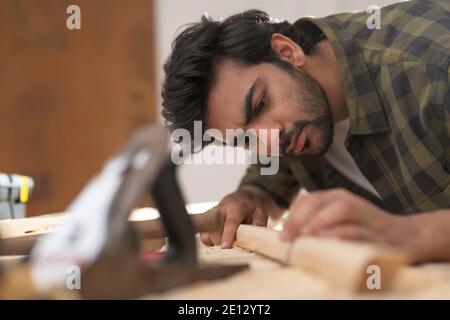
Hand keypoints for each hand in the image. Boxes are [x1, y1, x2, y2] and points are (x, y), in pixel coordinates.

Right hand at [200, 188, 268, 247]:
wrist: (240, 198)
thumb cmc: (250, 208)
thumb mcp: (260, 213)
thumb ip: (258, 224)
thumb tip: (256, 237)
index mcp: (236, 207)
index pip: (231, 221)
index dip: (228, 234)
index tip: (225, 246)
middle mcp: (221, 210)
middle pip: (215, 230)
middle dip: (223, 240)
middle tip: (234, 242)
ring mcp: (211, 215)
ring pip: (208, 234)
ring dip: (217, 241)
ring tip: (228, 239)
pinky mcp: (205, 221)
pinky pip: (203, 236)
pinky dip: (210, 241)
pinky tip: (220, 239)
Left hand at [280, 188, 419, 252]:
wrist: (404, 236)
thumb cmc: (362, 231)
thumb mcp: (335, 222)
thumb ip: (315, 224)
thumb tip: (287, 235)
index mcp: (334, 197)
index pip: (306, 200)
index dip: (291, 217)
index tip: (281, 236)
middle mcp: (347, 200)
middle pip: (318, 202)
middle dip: (299, 219)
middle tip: (287, 239)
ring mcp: (363, 213)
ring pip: (339, 209)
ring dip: (319, 222)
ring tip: (305, 236)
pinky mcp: (376, 230)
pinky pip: (358, 228)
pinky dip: (342, 233)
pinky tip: (328, 240)